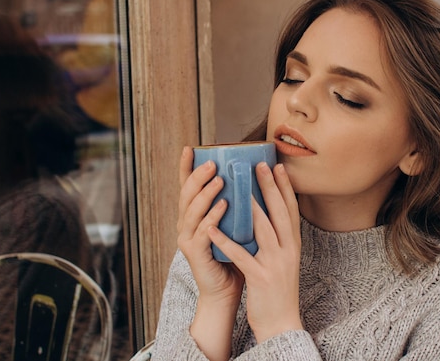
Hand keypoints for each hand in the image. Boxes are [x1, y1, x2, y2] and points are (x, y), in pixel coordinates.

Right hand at [176, 147, 243, 360]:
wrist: (227, 291)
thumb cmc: (233, 255)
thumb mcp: (235, 224)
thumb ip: (236, 204)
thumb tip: (253, 176)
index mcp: (194, 215)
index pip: (188, 186)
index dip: (187, 167)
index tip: (190, 147)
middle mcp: (186, 224)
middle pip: (186, 194)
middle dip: (197, 175)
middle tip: (212, 162)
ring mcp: (187, 239)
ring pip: (191, 211)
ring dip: (205, 194)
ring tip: (219, 179)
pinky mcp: (195, 254)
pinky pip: (202, 232)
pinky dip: (212, 217)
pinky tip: (224, 206)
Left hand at [208, 162, 302, 342]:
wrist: (281, 323)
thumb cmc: (277, 289)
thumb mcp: (284, 259)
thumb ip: (278, 238)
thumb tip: (268, 213)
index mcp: (293, 245)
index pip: (291, 211)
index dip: (286, 188)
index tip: (279, 167)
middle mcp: (288, 251)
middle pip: (280, 213)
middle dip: (270, 187)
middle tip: (260, 165)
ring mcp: (275, 264)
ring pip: (264, 229)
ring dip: (252, 206)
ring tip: (238, 186)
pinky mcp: (260, 277)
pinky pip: (241, 255)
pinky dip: (227, 241)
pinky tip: (213, 227)